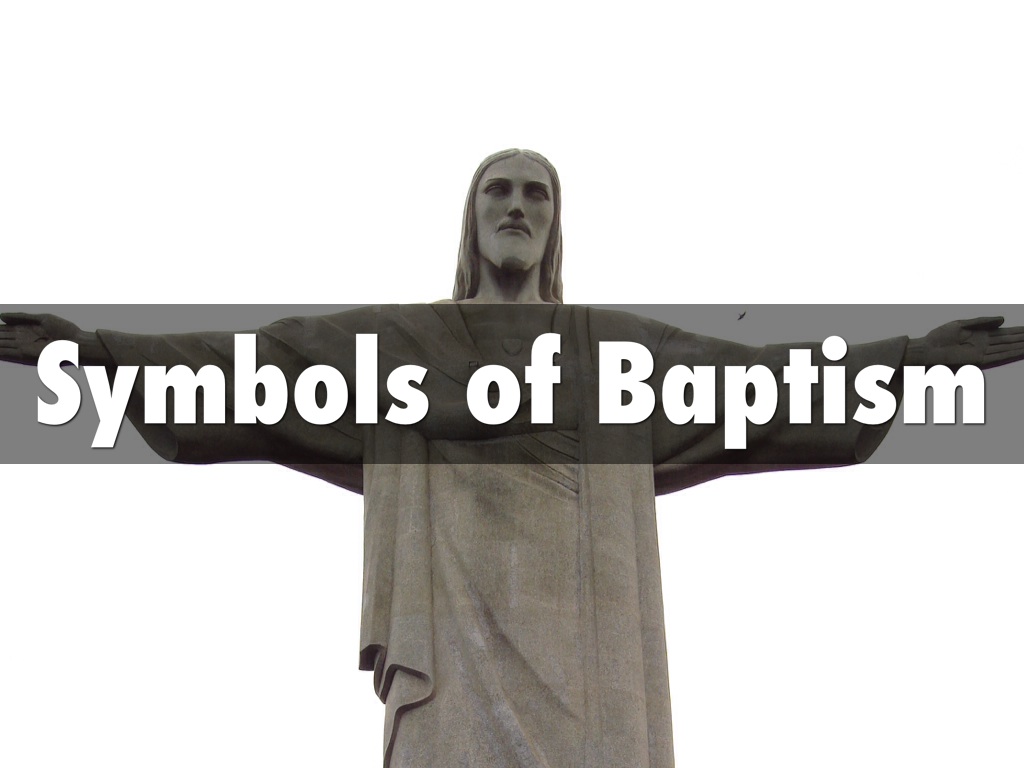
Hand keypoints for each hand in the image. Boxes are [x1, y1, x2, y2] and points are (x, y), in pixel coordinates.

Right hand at [0, 312, 86, 365]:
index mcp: (26, 330)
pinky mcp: (26, 357)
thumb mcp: (41, 319)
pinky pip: (7, 354)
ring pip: (1, 346)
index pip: (4, 329)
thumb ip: (21, 317)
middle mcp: (22, 340)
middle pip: (0, 338)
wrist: (77, 343)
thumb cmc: (64, 330)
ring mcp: (23, 348)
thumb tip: (0, 316)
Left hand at [906, 316, 1023, 369]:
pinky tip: (1021, 351)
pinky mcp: (978, 360)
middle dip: (1022, 339)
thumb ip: (982, 322)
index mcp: (980, 334)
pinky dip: (1011, 354)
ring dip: (1020, 347)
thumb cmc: (940, 336)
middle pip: (1008, 341)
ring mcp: (982, 352)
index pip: (1004, 333)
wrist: (927, 349)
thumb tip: (1003, 320)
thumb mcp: (962, 324)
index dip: (1017, 332)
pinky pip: (998, 356)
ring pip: (1007, 349)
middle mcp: (984, 344)